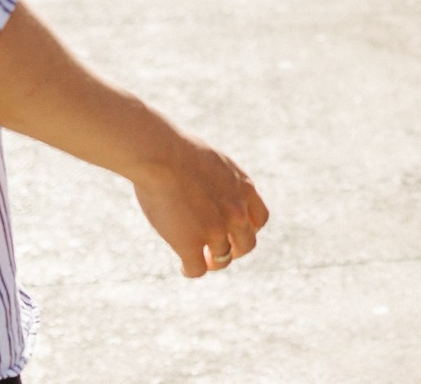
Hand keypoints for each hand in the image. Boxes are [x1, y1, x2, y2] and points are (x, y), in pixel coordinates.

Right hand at [126, 129, 270, 277]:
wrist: (161, 155)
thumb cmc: (177, 150)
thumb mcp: (212, 161)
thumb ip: (220, 180)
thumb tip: (209, 186)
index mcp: (244, 189)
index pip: (259, 219)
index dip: (247, 228)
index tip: (234, 230)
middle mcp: (236, 213)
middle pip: (246, 244)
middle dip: (234, 249)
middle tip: (219, 251)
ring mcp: (215, 231)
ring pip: (223, 259)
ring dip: (213, 261)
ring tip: (201, 260)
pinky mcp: (190, 244)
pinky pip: (197, 269)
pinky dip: (191, 270)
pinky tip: (183, 267)